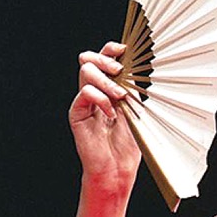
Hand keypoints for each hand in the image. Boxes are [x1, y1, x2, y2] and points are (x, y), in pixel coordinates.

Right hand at [68, 41, 139, 196]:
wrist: (118, 167)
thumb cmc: (130, 142)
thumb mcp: (138, 109)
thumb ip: (134, 88)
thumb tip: (140, 67)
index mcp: (110, 87)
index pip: (104, 58)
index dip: (111, 49)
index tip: (124, 49)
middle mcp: (95, 91)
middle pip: (89, 59)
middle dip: (105, 60)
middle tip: (120, 71)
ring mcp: (84, 101)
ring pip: (86, 73)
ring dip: (106, 81)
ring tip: (120, 97)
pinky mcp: (77, 113)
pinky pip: (84, 94)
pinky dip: (101, 100)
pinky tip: (111, 114)